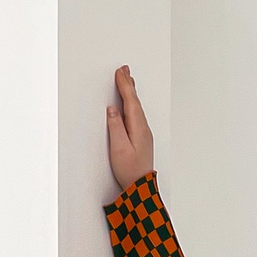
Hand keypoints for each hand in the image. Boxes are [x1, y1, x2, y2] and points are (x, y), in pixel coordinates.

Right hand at [106, 66, 154, 189]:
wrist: (140, 187)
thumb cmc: (129, 170)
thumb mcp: (119, 148)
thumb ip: (116, 127)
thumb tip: (113, 109)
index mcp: (138, 128)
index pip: (131, 101)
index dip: (124, 86)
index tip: (119, 72)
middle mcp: (143, 128)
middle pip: (135, 101)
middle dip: (129, 84)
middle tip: (125, 69)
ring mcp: (143, 133)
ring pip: (136, 107)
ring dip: (131, 92)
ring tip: (128, 80)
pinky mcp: (141, 138)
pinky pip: (136, 114)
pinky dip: (132, 103)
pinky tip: (130, 102)